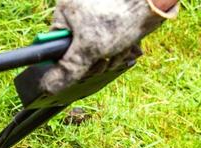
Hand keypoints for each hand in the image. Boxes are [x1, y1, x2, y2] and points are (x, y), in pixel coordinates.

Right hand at [40, 0, 177, 94]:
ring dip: (110, 57)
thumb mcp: (89, 48)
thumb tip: (48, 87)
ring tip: (119, 48)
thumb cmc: (119, 16)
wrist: (151, 2)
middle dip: (95, 61)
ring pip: (98, 51)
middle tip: (103, 57)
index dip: (69, 63)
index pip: (56, 46)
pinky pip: (111, 45)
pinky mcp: (114, 22)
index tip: (81, 68)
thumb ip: (68, 69)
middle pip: (79, 52)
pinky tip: (128, 45)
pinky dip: (120, 50)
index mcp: (65, 12)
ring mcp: (97, 17)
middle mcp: (79, 13)